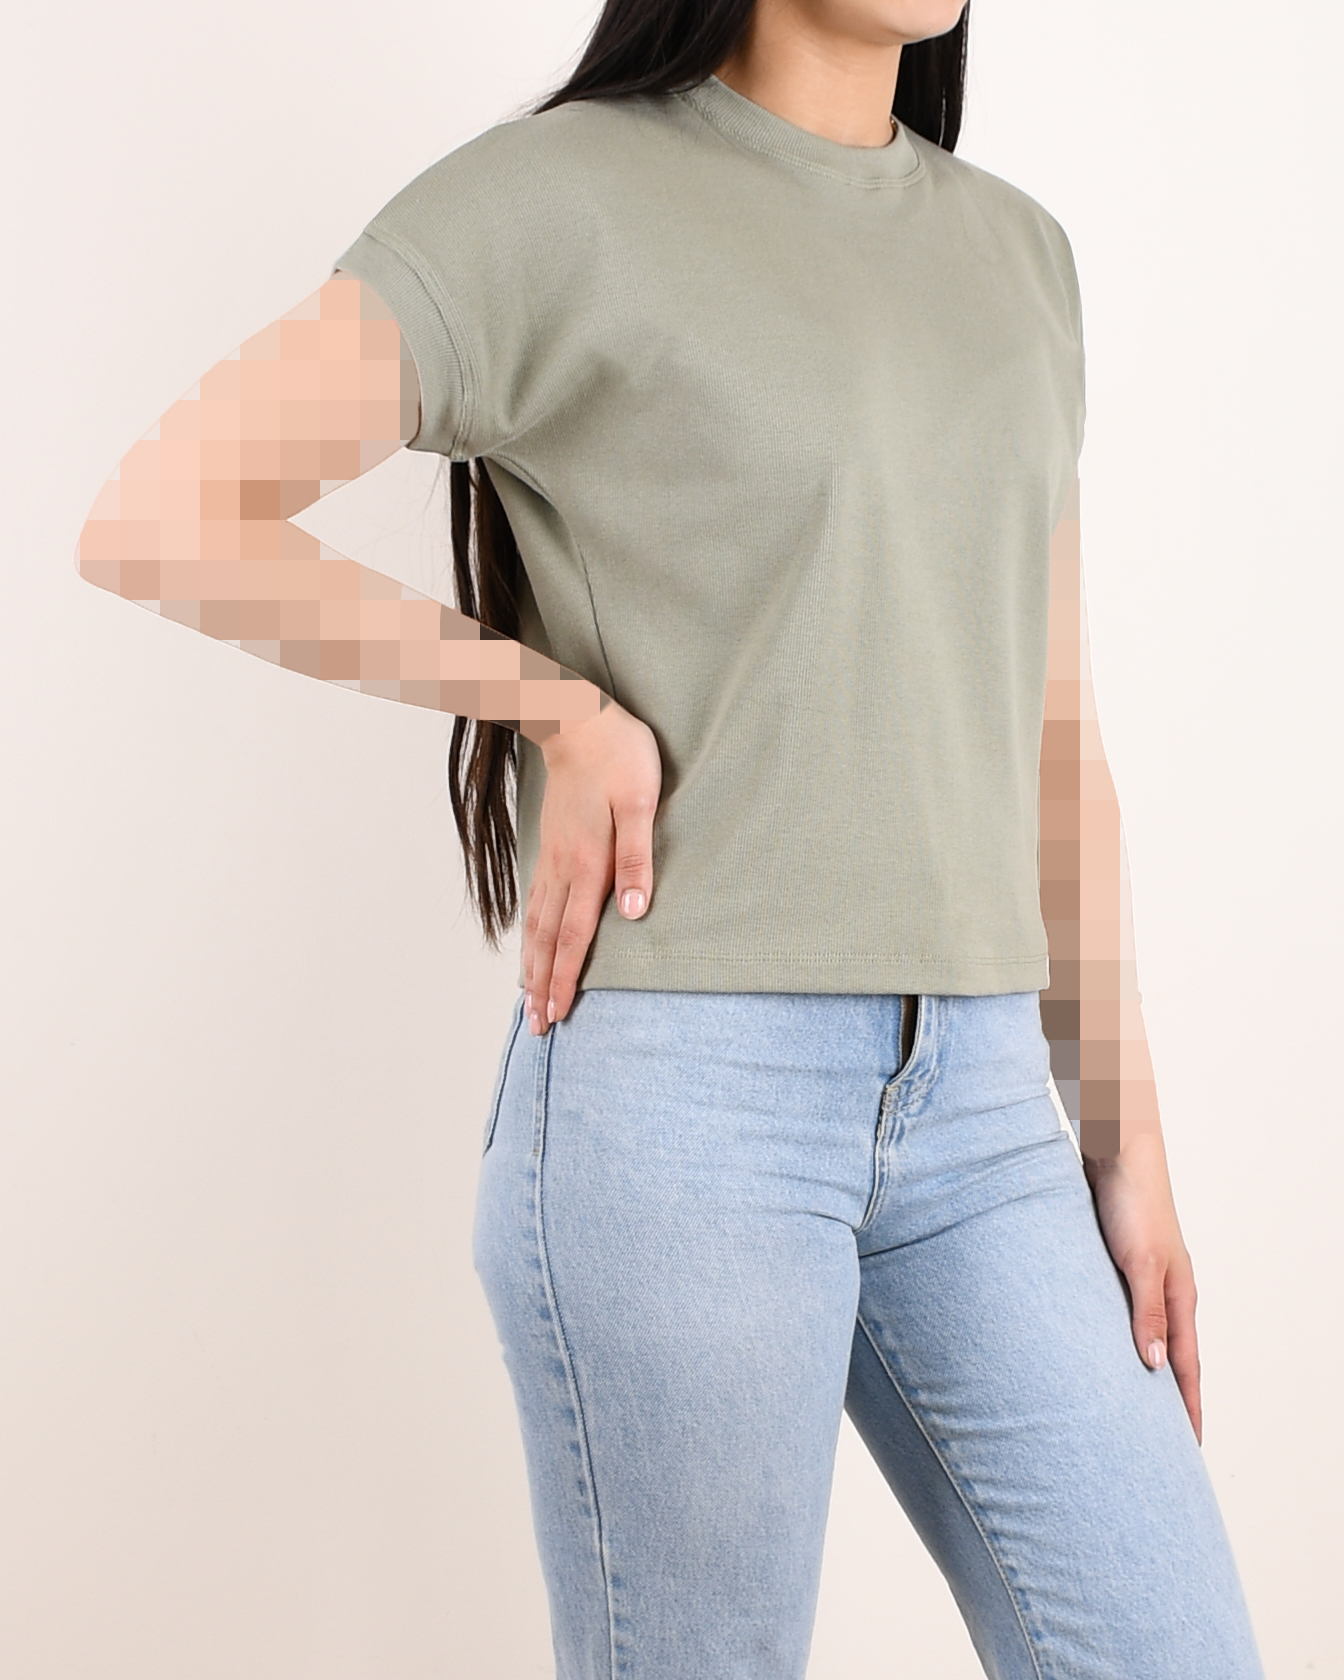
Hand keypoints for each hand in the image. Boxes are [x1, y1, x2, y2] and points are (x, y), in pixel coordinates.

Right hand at [522, 700, 661, 1036]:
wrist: (575, 717)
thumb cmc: (617, 755)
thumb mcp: (640, 800)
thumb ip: (637, 856)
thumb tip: (633, 910)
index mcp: (589, 863)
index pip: (574, 935)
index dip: (566, 979)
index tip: (557, 1015)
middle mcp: (564, 867)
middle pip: (548, 940)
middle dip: (541, 986)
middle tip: (536, 1027)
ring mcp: (552, 856)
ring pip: (536, 923)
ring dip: (531, 965)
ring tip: (526, 998)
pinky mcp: (551, 844)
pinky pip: (535, 900)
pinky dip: (529, 932)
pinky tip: (529, 944)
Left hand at [1085, 1131, 1202, 1442]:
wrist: (1114, 1146)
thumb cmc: (1132, 1198)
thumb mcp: (1140, 1261)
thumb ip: (1147, 1312)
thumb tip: (1154, 1367)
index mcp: (1180, 1294)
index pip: (1187, 1365)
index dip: (1187, 1408)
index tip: (1189, 1449)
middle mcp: (1164, 1288)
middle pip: (1169, 1354)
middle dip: (1167, 1398)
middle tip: (1158, 1442)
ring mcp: (1140, 1273)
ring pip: (1143, 1332)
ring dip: (1139, 1366)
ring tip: (1126, 1403)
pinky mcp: (1113, 1257)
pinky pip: (1119, 1309)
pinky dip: (1115, 1334)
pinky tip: (1095, 1345)